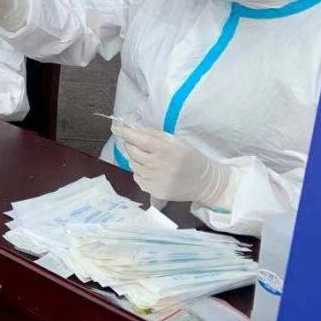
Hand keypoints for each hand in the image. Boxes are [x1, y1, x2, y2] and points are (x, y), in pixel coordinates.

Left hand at [113, 125, 236, 205]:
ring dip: (136, 160)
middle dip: (131, 145)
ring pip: (133, 165)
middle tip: (138, 144)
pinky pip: (137, 178)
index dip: (125, 133)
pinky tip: (153, 172)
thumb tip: (132, 129)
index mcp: (165, 150)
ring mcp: (155, 180)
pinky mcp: (154, 192)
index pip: (139, 139)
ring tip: (150, 160)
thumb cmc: (189, 157)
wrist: (205, 182)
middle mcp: (158, 165)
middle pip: (132, 152)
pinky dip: (140, 173)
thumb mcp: (175, 141)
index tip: (115, 128)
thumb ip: (153, 134)